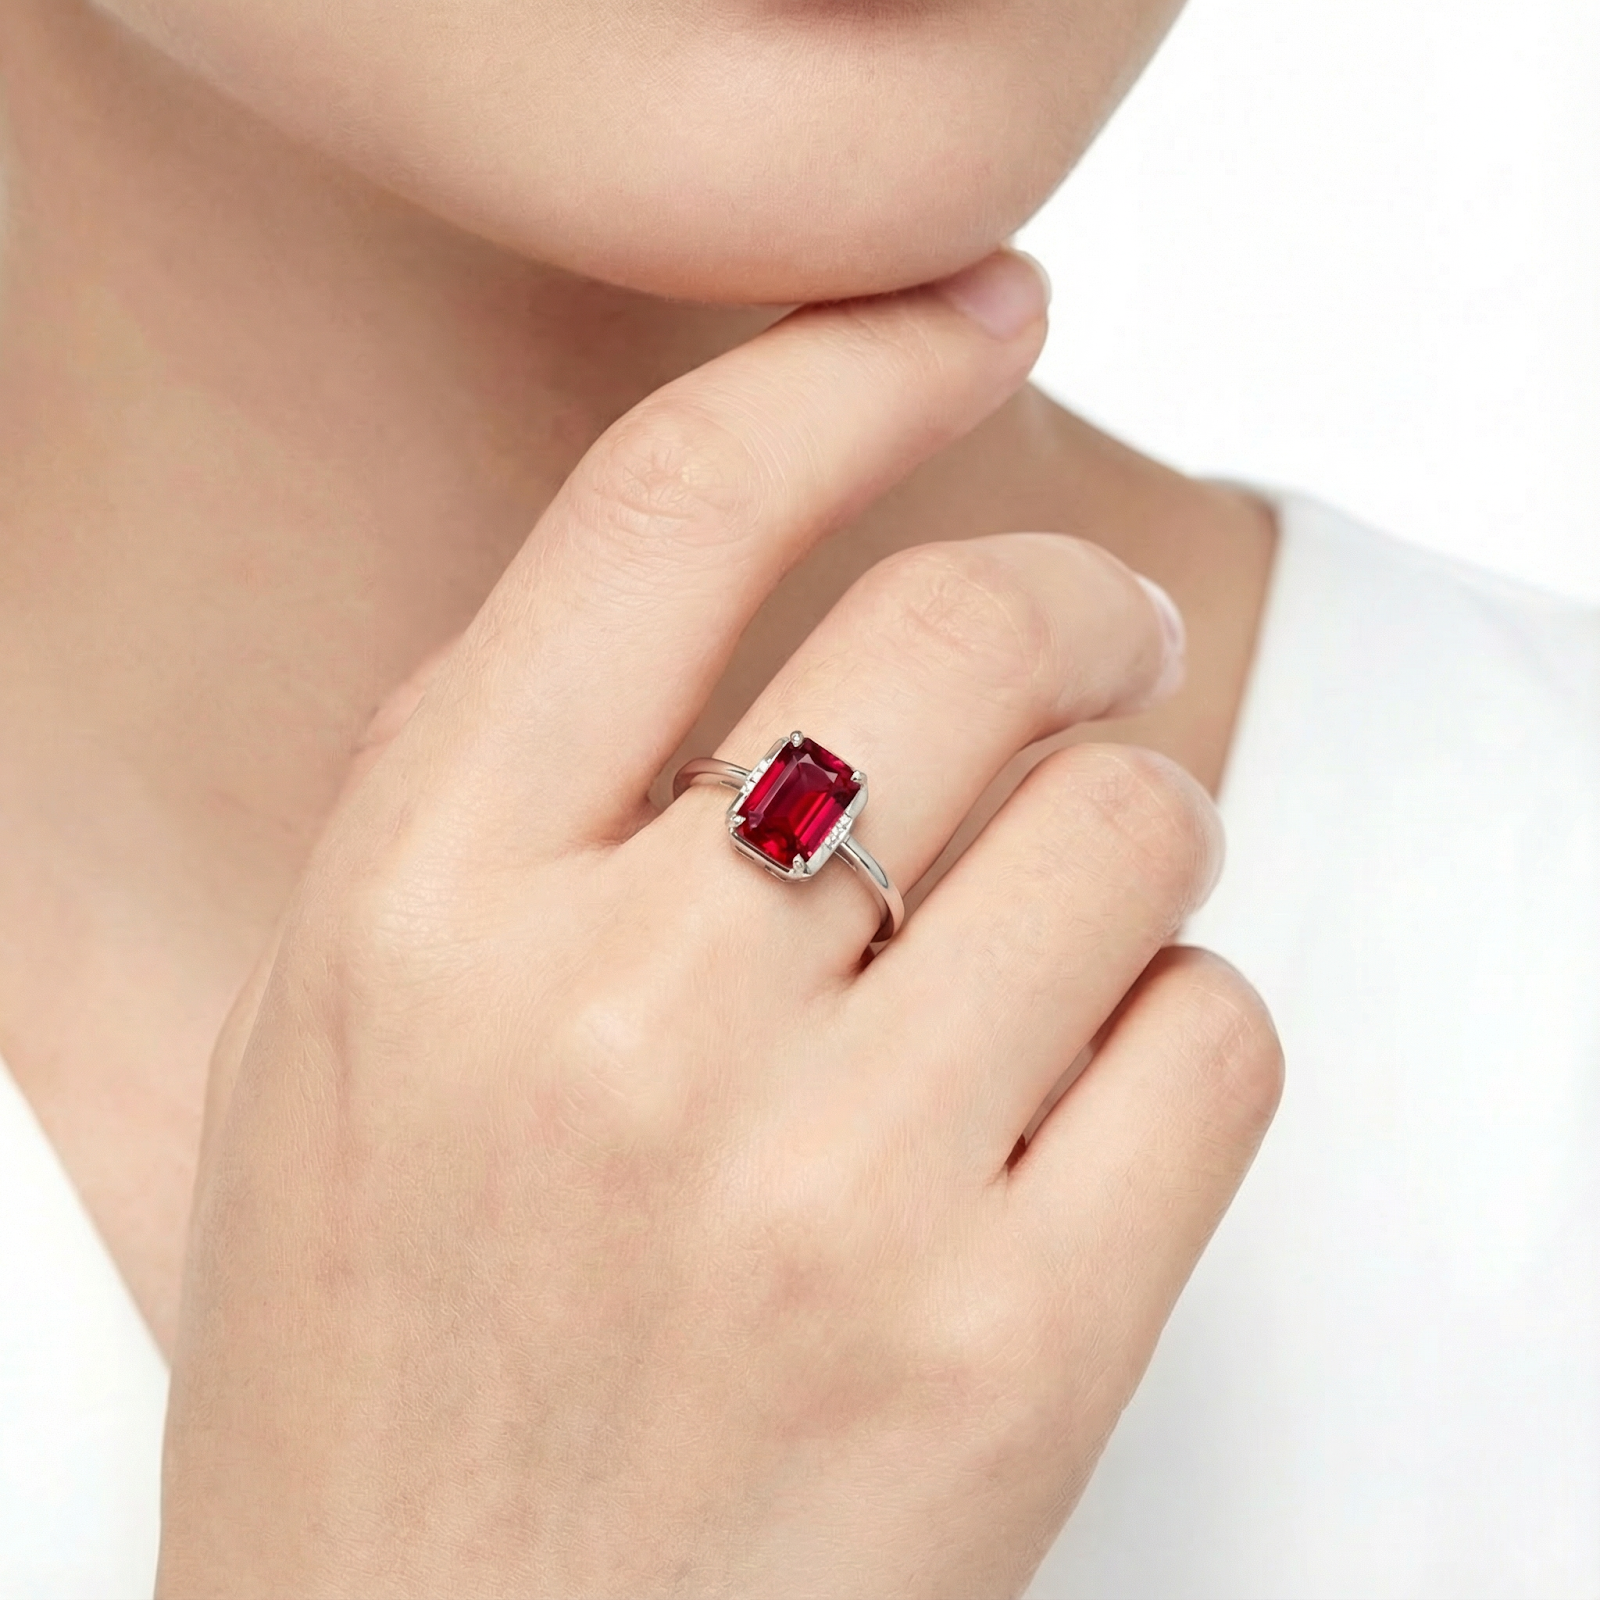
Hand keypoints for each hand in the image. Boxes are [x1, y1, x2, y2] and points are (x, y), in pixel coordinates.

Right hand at [157, 249, 1281, 1599]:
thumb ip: (488, 797)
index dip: (847, 364)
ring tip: (1068, 923)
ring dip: (1137, 833)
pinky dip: (1184, 1024)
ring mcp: (829, 1187)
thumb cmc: (386, 1373)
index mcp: (419, 912)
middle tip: (1099, 644)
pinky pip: (1215, 1036)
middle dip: (1077, 602)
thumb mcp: (335, 1042)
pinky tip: (1088, 1091)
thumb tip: (706, 592)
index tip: (971, 315)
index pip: (669, 509)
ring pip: (1134, 827)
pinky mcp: (1014, 1345)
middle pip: (967, 632)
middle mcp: (622, 1018)